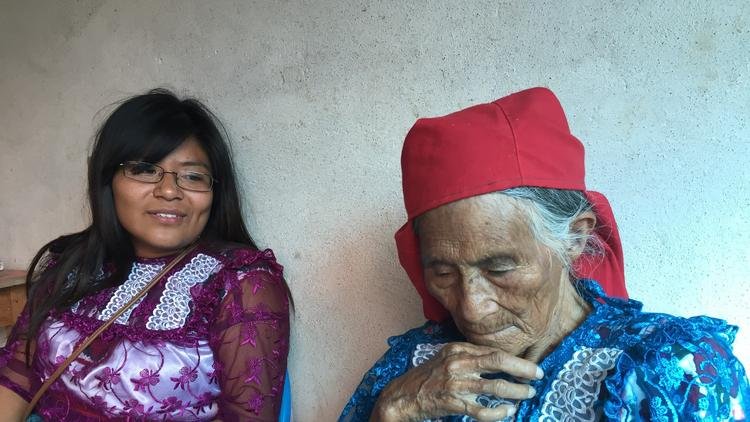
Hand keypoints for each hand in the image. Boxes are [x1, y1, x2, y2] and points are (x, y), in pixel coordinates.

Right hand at [370, 342, 542, 421]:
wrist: (403, 396)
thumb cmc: (427, 378)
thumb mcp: (446, 358)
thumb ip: (469, 356)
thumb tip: (498, 359)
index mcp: (457, 349)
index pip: (493, 351)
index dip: (516, 358)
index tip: (531, 366)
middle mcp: (458, 362)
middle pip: (498, 361)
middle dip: (522, 369)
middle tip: (538, 375)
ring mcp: (456, 383)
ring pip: (495, 387)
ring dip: (516, 391)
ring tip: (528, 394)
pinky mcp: (453, 403)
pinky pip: (483, 410)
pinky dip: (499, 412)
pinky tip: (508, 412)